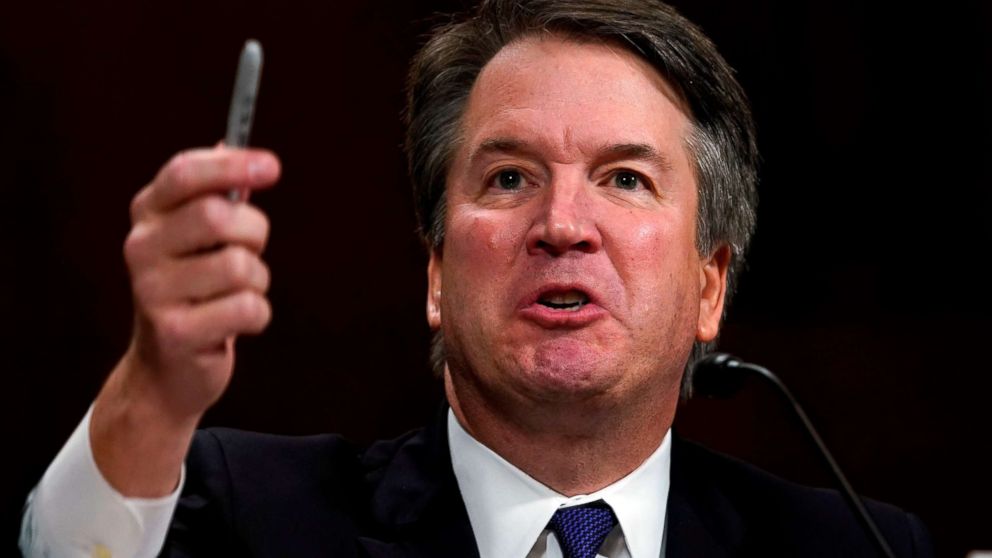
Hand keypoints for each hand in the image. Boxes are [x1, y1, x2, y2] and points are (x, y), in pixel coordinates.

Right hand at [120, 145, 279, 420]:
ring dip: (257, 282)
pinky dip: (257, 316)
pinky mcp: (175, 331)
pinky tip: (235, 323)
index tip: (272, 166)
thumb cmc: (195, 291)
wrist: (168, 370)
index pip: (184, 172)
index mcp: (148, 214)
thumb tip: (231, 141)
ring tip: (235, 294)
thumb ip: (216, 194)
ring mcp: (152, 291)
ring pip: (241, 266)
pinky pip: (248, 307)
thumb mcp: (198, 239)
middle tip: (250, 251)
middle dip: (254, 233)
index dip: (231, 164)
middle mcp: (141, 247)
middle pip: (220, 216)